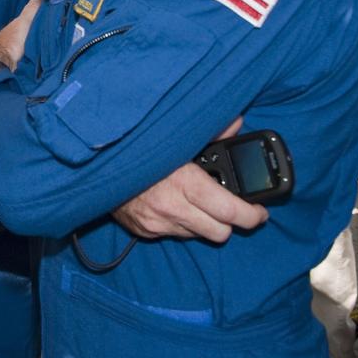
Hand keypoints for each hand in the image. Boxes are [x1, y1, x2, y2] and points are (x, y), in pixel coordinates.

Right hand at [112, 118, 267, 242]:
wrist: (97, 160)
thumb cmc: (140, 146)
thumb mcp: (177, 137)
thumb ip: (211, 132)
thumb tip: (236, 123)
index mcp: (186, 183)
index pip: (232, 213)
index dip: (252, 215)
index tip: (259, 212)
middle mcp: (173, 208)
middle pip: (221, 232)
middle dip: (228, 221)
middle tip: (227, 207)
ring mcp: (158, 223)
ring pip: (198, 234)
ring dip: (202, 222)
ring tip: (194, 201)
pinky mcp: (145, 231)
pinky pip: (174, 233)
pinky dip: (179, 222)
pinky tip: (172, 204)